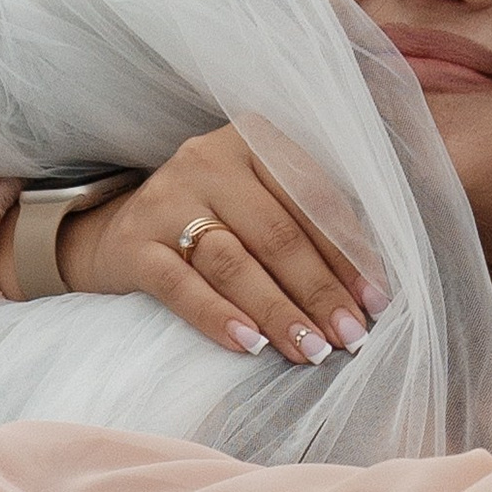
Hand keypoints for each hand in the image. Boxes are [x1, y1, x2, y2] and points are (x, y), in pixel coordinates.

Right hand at [0, 126, 383, 366]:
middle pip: (277, 233)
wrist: (114, 232)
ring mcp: (166, 200)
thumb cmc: (214, 223)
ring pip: (234, 262)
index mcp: (251, 139)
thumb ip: (307, 225)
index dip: (348, 253)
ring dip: (278, 312)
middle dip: (320, 291)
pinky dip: (219, 317)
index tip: (377, 301)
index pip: (311, 199)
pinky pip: (182, 287)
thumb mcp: (259, 203)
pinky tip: (251, 346)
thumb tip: (367, 290)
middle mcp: (207, 159)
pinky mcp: (135, 244)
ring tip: (311, 351)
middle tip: (351, 338)